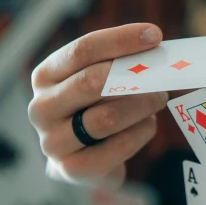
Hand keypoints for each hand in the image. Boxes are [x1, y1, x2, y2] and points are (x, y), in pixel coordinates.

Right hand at [28, 23, 167, 186]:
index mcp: (45, 76)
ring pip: (107, 117)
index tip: (154, 34)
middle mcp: (41, 108)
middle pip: (92, 82)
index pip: (82, 50)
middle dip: (135, 76)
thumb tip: (153, 47)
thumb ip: (115, 64)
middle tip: (163, 75)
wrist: (80, 162)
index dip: (120, 40)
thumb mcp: (96, 83)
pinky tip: (148, 124)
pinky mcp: (72, 169)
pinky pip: (119, 146)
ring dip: (142, 106)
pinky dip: (142, 132)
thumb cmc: (92, 110)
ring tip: (158, 100)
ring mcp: (53, 142)